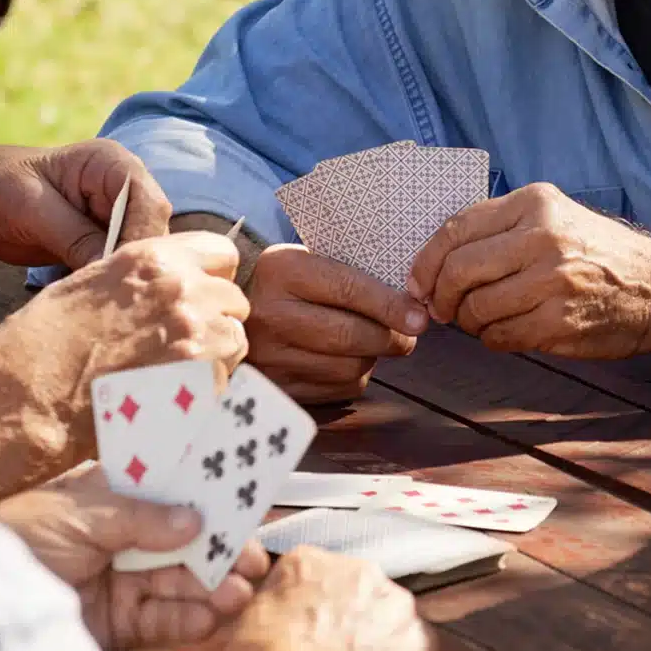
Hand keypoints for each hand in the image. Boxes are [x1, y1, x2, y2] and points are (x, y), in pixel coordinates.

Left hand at [0, 141, 171, 285]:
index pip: (149, 202)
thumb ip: (76, 237)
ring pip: (138, 253)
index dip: (141, 239)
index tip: (118, 273)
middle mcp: (123, 189)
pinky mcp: (101, 244)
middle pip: (151, 231)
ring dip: (122, 277)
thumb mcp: (33, 209)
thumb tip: (110, 270)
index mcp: (112, 164)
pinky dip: (108, 284)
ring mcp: (114, 218)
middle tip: (115, 297)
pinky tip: (96, 302)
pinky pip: (117, 266)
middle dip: (134, 262)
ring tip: (104, 303)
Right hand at [0, 231, 249, 501]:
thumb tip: (166, 279)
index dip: (212, 276)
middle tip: (180, 344)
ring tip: (174, 373)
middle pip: (234, 299)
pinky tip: (171, 397)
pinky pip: (225, 381)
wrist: (25, 405)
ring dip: (215, 355)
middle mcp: (181, 289)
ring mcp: (195, 336)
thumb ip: (137, 277)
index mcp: (151, 258)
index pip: (221, 251)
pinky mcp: (200, 382)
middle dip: (215, 319)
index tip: (199, 295)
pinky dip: (206, 390)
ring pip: (236, 340)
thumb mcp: (86, 285)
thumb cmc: (39, 347)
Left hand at [0, 462, 268, 650]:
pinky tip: (212, 617)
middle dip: (219, 549)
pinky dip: (188, 620)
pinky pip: (161, 622)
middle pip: (183, 542)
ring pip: (178, 583)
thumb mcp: (78, 513)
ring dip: (212, 586)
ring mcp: (119, 583)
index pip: (167, 491)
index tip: (245, 499)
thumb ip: (140, 518)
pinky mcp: (115, 627)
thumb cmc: (16, 540)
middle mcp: (120, 539)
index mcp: (109, 498)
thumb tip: (195, 520)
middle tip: (255, 560)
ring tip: (240, 592)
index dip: (206, 494)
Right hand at [217, 547, 435, 650]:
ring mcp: (398, 609)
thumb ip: (260, 616)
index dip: (300, 608)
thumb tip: (267, 622)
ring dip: (377, 645)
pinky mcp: (425, 648)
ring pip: (388, 622)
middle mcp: (360, 573)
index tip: (296, 634)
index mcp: (309, 563)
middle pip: (354, 592)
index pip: (306, 575)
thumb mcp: (235, 637)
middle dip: (344, 620)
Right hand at [246, 244, 426, 402]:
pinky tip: (348, 360)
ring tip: (374, 343)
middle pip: (350, 336)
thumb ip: (353, 275)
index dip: (390, 306)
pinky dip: (354, 377)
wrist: (231, 310)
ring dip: (373, 358)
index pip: (348, 289)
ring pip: (348, 368)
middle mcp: (271, 315)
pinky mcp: (276, 388)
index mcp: (282, 270)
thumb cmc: (286, 282)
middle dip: (390, 338)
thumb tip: (411, 305)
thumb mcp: (308, 260)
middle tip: (408, 335)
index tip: (419, 318)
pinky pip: (336, 390)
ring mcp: (270, 356)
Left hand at [406, 182, 650, 357]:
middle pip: (459, 271)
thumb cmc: (597, 253)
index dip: (426, 261)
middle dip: (440, 296)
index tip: (417, 282)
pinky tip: (508, 331)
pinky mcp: (560, 322)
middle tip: (442, 309)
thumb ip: (500, 229)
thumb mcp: (554, 218)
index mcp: (535, 204)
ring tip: (482, 320)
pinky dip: (493, 339)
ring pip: (476, 309)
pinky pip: (500, 337)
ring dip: (468, 322)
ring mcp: (553, 281)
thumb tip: (435, 261)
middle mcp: (544, 237)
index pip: (456, 229)